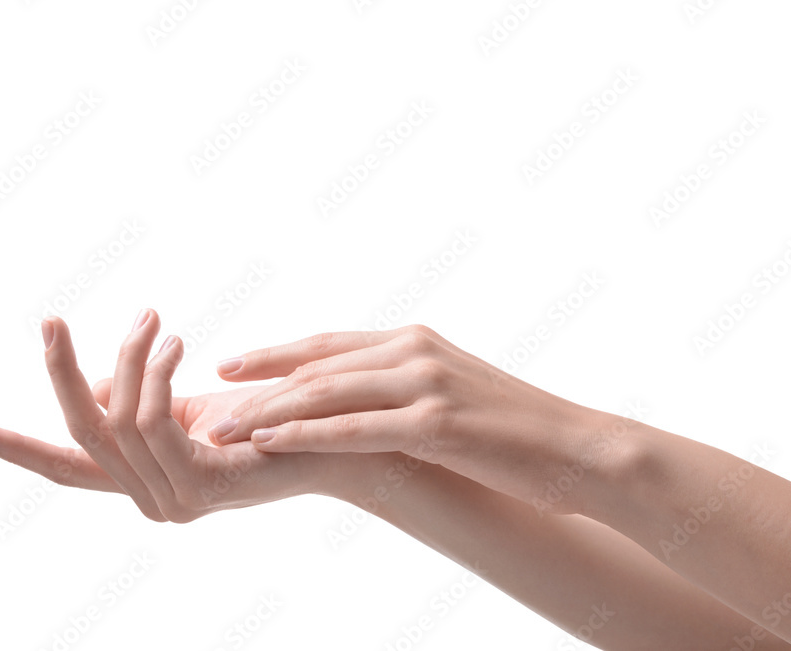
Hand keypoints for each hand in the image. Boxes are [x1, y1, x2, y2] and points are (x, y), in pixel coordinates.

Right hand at [0, 310, 362, 522]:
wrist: (335, 437)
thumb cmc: (265, 417)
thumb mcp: (188, 402)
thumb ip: (136, 401)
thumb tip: (92, 384)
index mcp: (144, 480)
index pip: (69, 467)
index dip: (19, 449)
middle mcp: (152, 500)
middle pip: (82, 434)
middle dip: (60, 372)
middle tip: (51, 319)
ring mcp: (174, 502)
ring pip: (119, 420)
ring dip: (129, 359)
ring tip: (152, 319)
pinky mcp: (201, 486)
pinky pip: (153, 421)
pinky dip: (156, 374)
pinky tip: (176, 343)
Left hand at [209, 325, 629, 515]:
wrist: (580, 448)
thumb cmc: (513, 430)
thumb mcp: (451, 396)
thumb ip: (403, 390)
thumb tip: (362, 404)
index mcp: (413, 342)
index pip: (328, 346)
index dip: (275, 356)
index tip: (231, 366)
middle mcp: (413, 351)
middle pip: (317, 367)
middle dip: (259, 388)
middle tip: (211, 402)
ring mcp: (425, 383)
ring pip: (327, 394)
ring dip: (269, 413)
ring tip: (224, 428)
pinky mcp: (437, 422)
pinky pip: (356, 428)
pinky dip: (306, 434)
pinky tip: (270, 442)